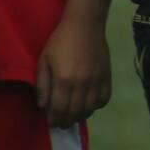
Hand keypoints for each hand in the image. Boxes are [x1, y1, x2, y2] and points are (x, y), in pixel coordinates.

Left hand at [35, 10, 111, 128]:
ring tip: (74, 116)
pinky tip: (89, 105)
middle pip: (75, 111)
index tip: (51, 123)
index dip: (54, 119)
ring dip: (81, 116)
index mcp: (63, 79)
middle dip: (66, 121)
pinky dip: (97, 106)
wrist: (85, 25)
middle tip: (61, 124)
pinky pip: (105, 98)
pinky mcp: (107, 76)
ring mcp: (97, 80)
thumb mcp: (44, 61)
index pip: (59, 108)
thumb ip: (42, 85)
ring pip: (91, 108)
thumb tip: (44, 106)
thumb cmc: (60, 42)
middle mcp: (82, 83)